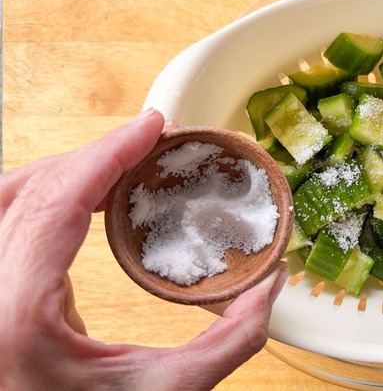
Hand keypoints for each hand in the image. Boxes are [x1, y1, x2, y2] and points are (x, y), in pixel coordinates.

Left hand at [0, 109, 287, 389]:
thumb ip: (226, 343)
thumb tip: (269, 288)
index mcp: (15, 314)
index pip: (55, 202)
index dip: (107, 154)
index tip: (151, 127)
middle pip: (26, 188)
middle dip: (92, 157)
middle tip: (149, 145)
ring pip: (8, 195)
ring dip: (66, 171)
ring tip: (122, 165)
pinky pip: (11, 218)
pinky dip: (51, 194)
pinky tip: (91, 197)